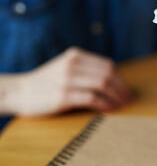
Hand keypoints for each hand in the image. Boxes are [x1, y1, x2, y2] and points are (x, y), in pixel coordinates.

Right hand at [8, 47, 131, 115]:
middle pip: (109, 74)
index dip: (121, 79)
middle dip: (122, 88)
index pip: (108, 65)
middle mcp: (72, 64)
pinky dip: (105, 104)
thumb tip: (114, 82)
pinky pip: (92, 98)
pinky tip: (109, 109)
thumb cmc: (46, 83)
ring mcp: (67, 79)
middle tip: (129, 100)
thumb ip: (85, 70)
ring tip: (122, 105)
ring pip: (103, 84)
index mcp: (76, 56)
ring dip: (116, 96)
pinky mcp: (63, 95)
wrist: (18, 92)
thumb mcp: (65, 68)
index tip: (127, 90)